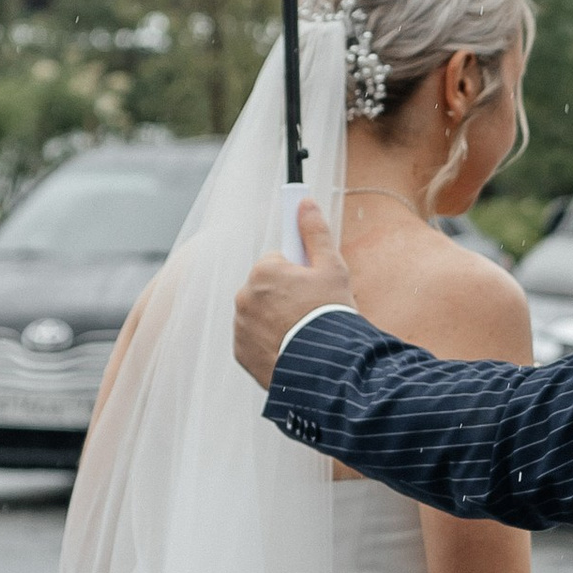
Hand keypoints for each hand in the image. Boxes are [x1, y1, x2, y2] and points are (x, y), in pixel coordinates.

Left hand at [234, 202, 354, 387]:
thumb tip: (304, 202)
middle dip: (285, 297)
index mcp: (263, 270)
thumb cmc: (331, 315)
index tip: (312, 289)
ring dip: (276, 320)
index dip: (300, 275)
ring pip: (260, 315)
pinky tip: (290, 350)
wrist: (326, 370)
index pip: (278, 262)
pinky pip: (254, 340)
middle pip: (267, 289)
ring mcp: (240, 326)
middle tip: (311, 314)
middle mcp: (244, 295)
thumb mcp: (332, 269)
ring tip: (303, 335)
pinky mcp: (240, 352)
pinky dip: (268, 343)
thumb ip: (315, 233)